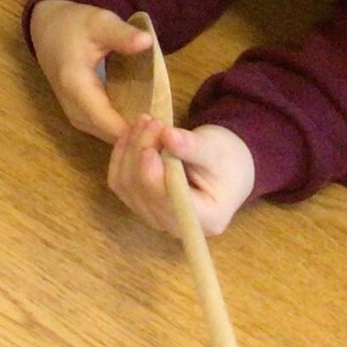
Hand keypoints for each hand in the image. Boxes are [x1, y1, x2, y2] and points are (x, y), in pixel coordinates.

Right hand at [29, 0, 153, 141]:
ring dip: (132, 137)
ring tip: (160, 129)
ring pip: (106, 137)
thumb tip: (147, 41)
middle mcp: (72, 107)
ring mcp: (74, 114)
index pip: (108, 122)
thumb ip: (122, 34)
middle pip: (109, 135)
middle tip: (168, 130)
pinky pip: (103, 131)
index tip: (164, 126)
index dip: (136, 129)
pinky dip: (123, 131)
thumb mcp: (99, 23)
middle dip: (138, 137)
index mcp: (75, 86)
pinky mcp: (78, 115)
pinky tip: (143, 124)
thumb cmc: (74, 24)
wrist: (47, 29)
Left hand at [108, 118, 254, 237]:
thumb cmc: (226, 161)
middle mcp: (177, 226)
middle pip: (144, 193)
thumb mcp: (215, 150)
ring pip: (126, 186)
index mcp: (207, 219)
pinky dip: (121, 156)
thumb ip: (192, 147)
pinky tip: (130, 134)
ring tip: (143, 122)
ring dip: (129, 150)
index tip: (149, 148)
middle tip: (150, 120)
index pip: (169, 203)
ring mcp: (155, 217)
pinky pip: (120, 182)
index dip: (152, 177)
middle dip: (140, 152)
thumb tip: (168, 136)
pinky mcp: (141, 204)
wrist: (224, 168)